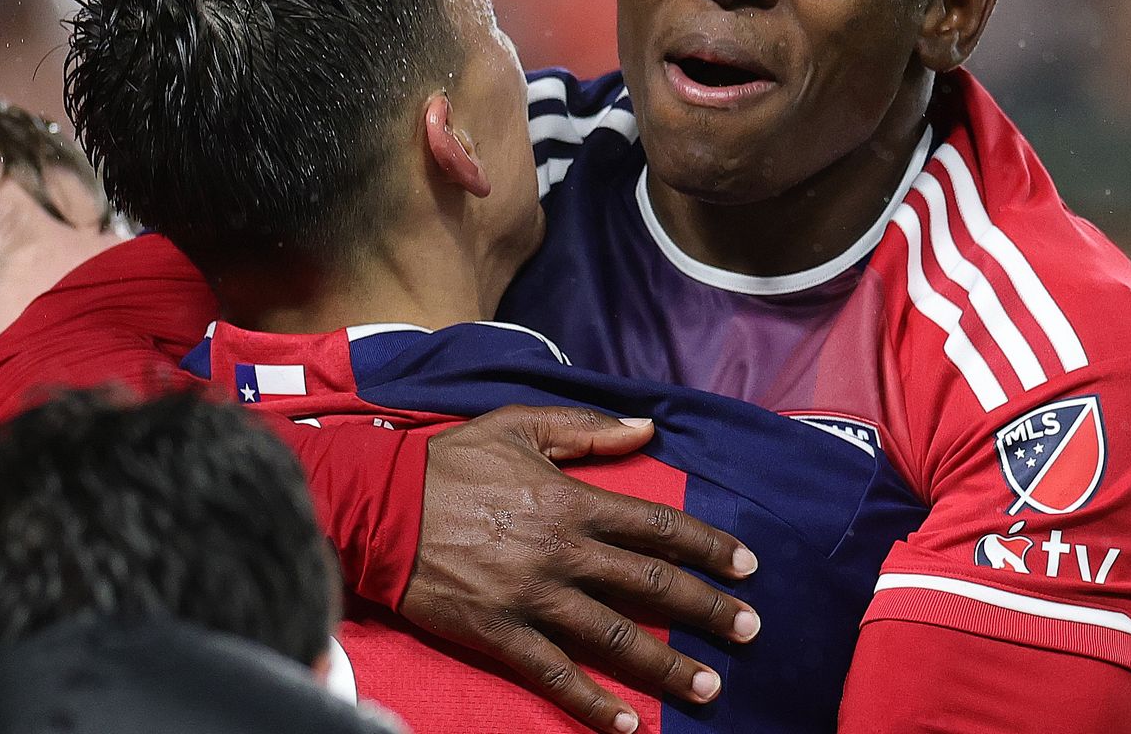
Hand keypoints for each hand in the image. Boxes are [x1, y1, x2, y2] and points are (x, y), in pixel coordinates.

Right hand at [398, 405, 758, 733]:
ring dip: (666, 666)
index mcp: (570, 500)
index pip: (656, 525)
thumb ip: (585, 428)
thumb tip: (646, 427)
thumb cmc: (448, 463)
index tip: (747, 566)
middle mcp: (562, 551)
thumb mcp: (517, 426)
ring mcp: (533, 596)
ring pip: (614, 637)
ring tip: (709, 687)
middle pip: (650, 585)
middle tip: (751, 630)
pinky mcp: (500, 632)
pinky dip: (592, 702)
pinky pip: (555, 673)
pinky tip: (627, 725)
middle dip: (707, 610)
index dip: (708, 545)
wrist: (379, 507)